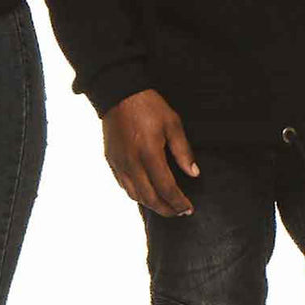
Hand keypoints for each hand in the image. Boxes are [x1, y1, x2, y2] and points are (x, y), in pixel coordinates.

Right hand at [103, 88, 199, 216]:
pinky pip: (123, 185)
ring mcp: (119, 163)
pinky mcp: (111, 160)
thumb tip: (193, 173)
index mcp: (149, 154)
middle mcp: (132, 163)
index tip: (188, 208)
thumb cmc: (147, 105)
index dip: (178, 202)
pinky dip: (136, 194)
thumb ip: (183, 151)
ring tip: (164, 205)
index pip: (166, 188)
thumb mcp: (172, 123)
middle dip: (167, 209)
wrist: (119, 92)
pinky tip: (146, 192)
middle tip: (179, 211)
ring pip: (135, 195)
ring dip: (151, 204)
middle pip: (150, 198)